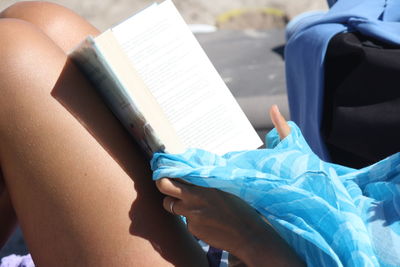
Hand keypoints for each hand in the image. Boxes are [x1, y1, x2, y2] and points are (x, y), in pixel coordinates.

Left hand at [156, 105, 302, 265]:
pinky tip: (205, 220)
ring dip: (173, 203)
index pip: (177, 170)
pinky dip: (190, 219)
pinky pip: (184, 220)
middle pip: (164, 185)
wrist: (248, 234)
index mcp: (204, 182)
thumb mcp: (226, 186)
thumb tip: (196, 169)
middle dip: (161, 182)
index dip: (168, 169)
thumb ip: (208, 178)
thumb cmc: (241, 208)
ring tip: (186, 203)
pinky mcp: (192, 227)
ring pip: (169, 204)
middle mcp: (194, 196)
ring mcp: (191, 213)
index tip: (164, 166)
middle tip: (163, 182)